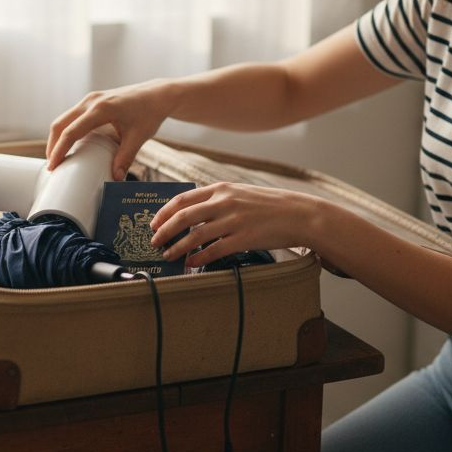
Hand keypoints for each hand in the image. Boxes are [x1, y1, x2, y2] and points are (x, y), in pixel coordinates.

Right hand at [46, 80, 174, 179]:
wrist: (157, 95)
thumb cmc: (149, 113)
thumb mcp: (139, 137)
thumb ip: (125, 158)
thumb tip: (115, 178)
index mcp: (101, 109)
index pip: (72, 132)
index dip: (59, 150)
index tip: (53, 166)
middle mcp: (91, 101)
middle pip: (60, 124)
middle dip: (53, 145)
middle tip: (53, 166)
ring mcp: (90, 99)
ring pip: (64, 119)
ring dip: (58, 137)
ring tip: (58, 158)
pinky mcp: (92, 101)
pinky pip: (73, 116)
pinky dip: (67, 130)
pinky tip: (69, 144)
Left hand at [149, 182, 321, 268]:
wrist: (298, 214)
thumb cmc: (269, 205)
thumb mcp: (240, 193)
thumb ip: (217, 199)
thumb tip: (193, 213)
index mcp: (221, 189)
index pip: (183, 199)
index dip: (164, 213)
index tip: (154, 223)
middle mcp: (224, 202)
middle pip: (183, 217)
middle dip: (164, 231)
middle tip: (154, 242)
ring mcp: (233, 220)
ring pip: (194, 236)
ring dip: (177, 248)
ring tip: (168, 256)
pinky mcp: (243, 238)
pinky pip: (213, 251)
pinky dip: (198, 258)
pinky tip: (191, 263)